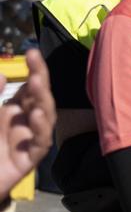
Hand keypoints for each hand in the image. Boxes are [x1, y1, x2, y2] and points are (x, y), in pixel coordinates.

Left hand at [0, 49, 54, 199]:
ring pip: (45, 117)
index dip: (34, 70)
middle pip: (40, 98)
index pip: (29, 87)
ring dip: (43, 99)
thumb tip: (1, 75)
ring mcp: (28, 140)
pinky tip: (35, 115)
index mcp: (12, 111)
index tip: (32, 52)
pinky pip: (41, 142)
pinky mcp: (28, 160)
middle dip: (40, 79)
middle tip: (35, 62)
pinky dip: (41, 128)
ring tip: (36, 83)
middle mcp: (24, 123)